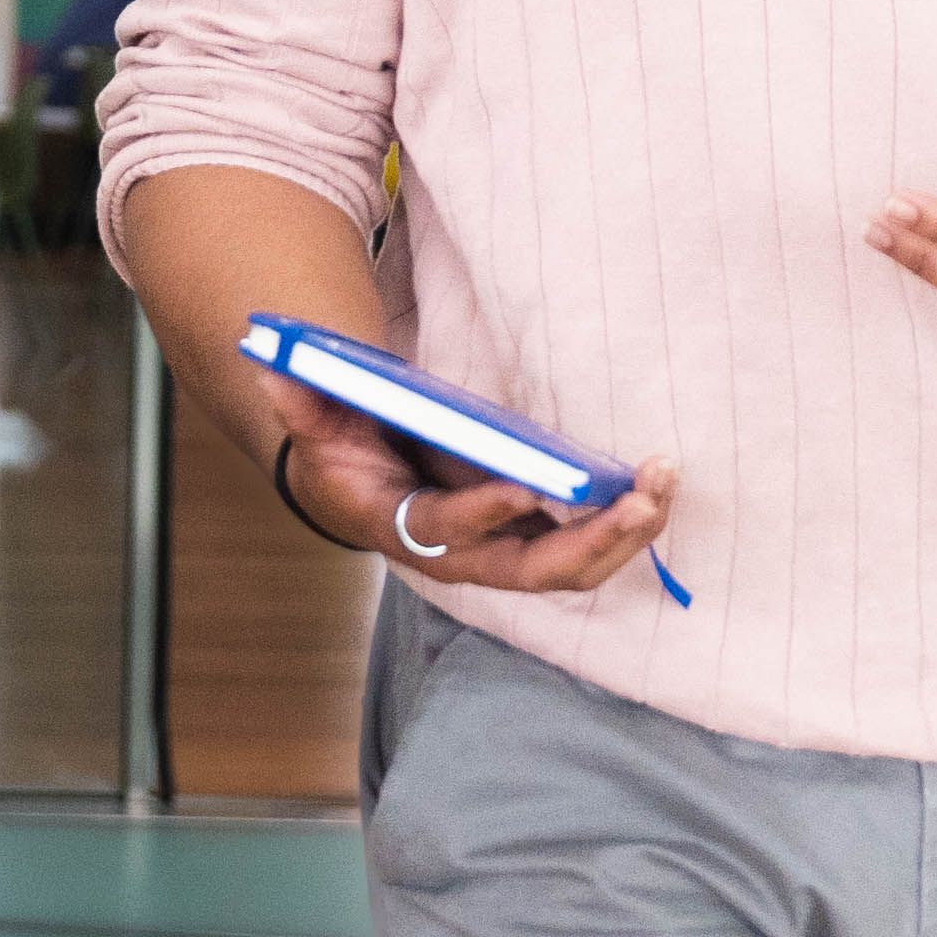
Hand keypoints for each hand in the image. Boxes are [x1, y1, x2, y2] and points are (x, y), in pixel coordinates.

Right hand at [267, 415, 678, 599]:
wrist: (358, 493)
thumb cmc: (341, 457)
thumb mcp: (314, 427)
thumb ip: (301, 402)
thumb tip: (275, 365)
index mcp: (404, 528)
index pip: (447, 531)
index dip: (484, 513)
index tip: (527, 486)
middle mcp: (460, 556)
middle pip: (531, 570)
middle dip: (588, 541)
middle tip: (639, 500)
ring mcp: (500, 552)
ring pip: (569, 567)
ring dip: (622, 535)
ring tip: (662, 485)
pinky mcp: (527, 539)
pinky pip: (581, 546)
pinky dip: (622, 522)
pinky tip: (656, 483)